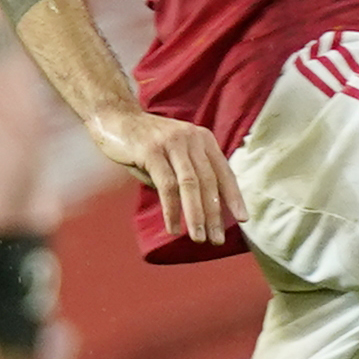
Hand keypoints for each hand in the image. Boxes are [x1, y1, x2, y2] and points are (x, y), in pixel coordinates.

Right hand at [89, 103, 241, 247]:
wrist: (115, 119)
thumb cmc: (146, 144)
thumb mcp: (174, 157)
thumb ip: (187, 177)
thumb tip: (204, 211)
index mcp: (203, 139)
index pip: (224, 171)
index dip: (234, 196)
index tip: (243, 219)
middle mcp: (192, 139)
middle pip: (209, 181)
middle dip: (214, 213)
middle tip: (217, 239)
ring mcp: (172, 143)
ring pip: (190, 184)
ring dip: (196, 214)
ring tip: (199, 238)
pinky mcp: (152, 151)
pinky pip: (167, 186)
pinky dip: (172, 210)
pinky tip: (173, 228)